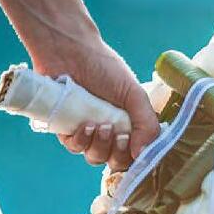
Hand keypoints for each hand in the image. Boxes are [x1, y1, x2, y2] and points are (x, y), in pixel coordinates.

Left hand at [30, 29, 159, 170]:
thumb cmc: (104, 67)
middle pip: (116, 161)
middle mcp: (110, 130)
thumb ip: (147, 123)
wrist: (70, 51)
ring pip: (95, 157)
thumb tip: (144, 154)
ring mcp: (88, 131)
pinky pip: (74, 147)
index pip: (138, 152)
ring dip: (100, 147)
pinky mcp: (66, 128)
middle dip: (118, 154)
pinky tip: (85, 125)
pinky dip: (81, 141)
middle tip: (119, 136)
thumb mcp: (134, 94)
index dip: (137, 157)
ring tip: (100, 126)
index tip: (135, 145)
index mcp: (130, 122)